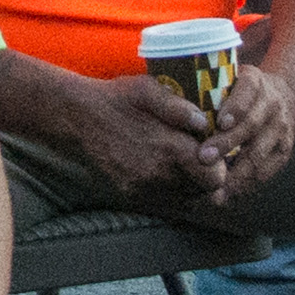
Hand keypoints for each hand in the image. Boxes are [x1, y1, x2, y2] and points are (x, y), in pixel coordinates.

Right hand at [64, 68, 221, 211]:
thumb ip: (180, 108)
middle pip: (202, 193)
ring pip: (183, 202)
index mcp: (171, 150)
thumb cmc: (116, 99)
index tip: (210, 154)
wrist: (76, 119)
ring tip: (179, 165)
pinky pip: (161, 204)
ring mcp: (143, 189)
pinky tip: (160, 172)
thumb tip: (204, 123)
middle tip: (198, 160)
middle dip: (205, 178)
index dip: (218, 168)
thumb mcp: (149, 91)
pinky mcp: (129, 195)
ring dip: (188, 186)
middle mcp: (159, 176)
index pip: (215, 178)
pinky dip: (167, 193)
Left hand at [194, 63, 294, 200]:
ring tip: (213, 188)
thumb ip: (206, 91)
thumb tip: (171, 106)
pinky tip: (226, 194)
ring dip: (235, 173)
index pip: (248, 90)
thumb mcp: (227, 81)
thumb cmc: (237, 93)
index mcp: (255, 82)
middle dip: (226, 144)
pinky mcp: (284, 151)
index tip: (220, 122)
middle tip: (203, 158)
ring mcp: (280, 128)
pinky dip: (245, 185)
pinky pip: (265, 171)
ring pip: (258, 153)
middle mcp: (272, 103)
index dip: (236, 107)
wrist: (281, 98)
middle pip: (251, 125)